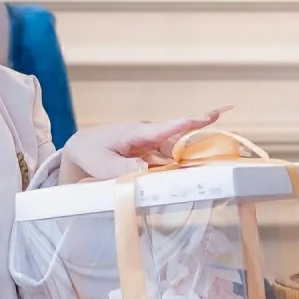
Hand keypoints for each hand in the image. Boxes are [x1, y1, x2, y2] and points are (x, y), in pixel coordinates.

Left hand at [58, 109, 223, 184]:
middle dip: (198, 151)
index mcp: (137, 132)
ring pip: (176, 156)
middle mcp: (149, 136)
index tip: (211, 116)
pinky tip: (185, 183)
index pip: (167, 127)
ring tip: (203, 178)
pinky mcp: (151, 155)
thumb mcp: (102, 164)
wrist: (81, 149)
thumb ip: (122, 169)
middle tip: (217, 162)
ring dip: (188, 166)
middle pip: (179, 145)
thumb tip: (146, 173)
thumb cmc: (90, 153)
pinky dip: (177, 171)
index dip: (189, 123)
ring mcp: (152, 146)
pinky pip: (169, 163)